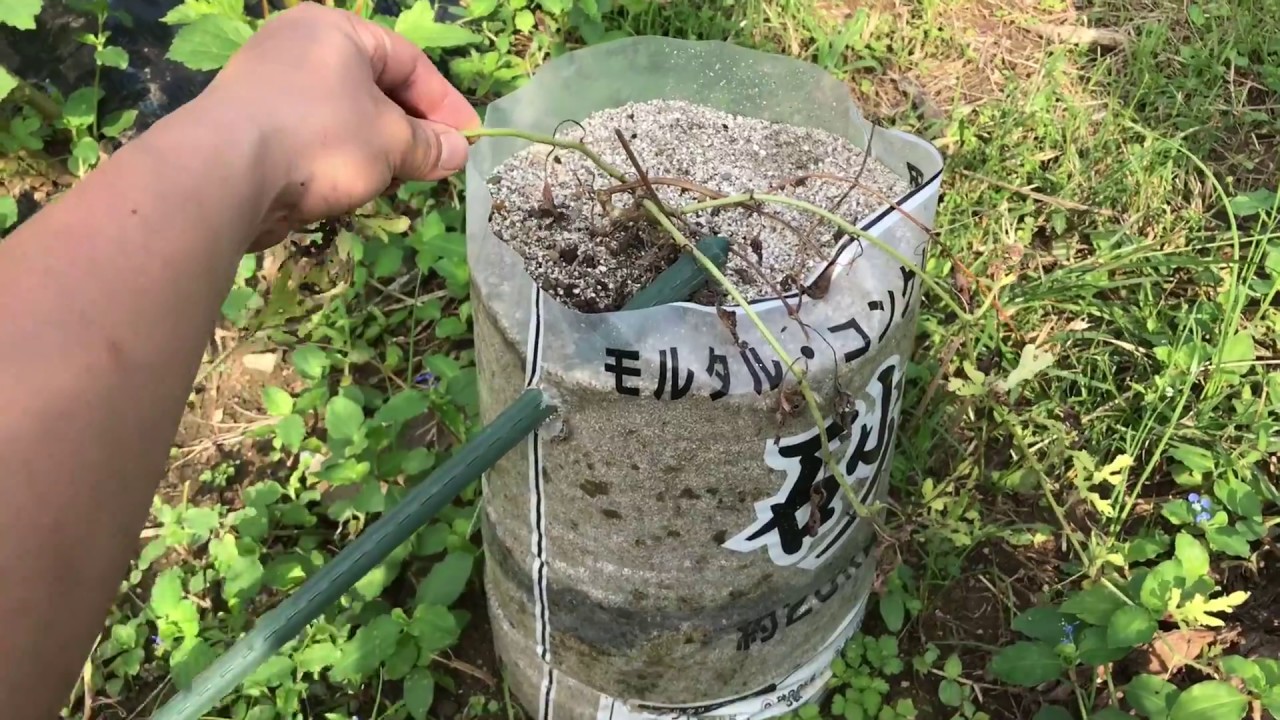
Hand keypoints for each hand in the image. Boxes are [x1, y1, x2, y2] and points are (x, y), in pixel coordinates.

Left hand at [191, 3, 480, 249]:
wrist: (225, 174)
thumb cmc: (322, 139)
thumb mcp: (392, 141)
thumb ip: (430, 145)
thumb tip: (458, 151)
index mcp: (335, 30)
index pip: (408, 61)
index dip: (445, 103)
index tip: (468, 140)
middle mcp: (299, 46)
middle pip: (375, 88)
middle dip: (410, 130)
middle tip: (435, 164)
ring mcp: (269, 84)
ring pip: (344, 116)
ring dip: (376, 150)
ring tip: (395, 180)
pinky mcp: (251, 124)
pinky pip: (313, 137)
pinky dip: (340, 159)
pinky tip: (352, 188)